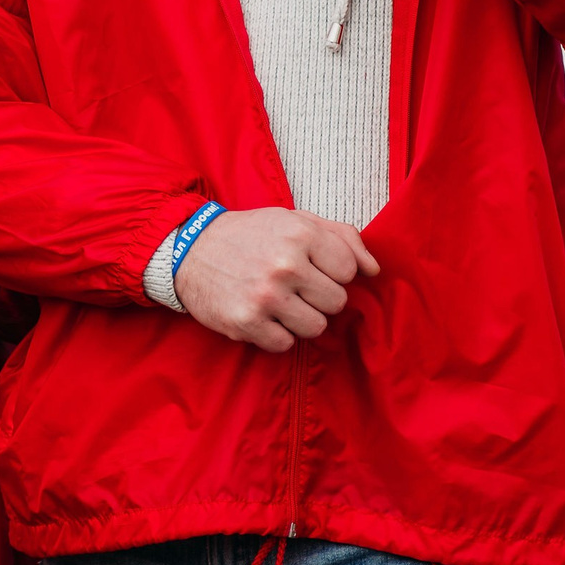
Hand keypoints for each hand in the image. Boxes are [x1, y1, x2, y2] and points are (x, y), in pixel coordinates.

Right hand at [172, 206, 379, 352]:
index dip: (332, 271)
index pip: (349, 270)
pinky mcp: (247, 323)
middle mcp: (285, 265)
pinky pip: (286, 345)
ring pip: (316, 327)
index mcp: (300, 233)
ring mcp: (266, 297)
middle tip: (294, 285)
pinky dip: (276, 334)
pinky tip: (261, 315)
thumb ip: (342, 237)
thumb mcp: (295, 220)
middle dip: (319, 296)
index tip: (311, 267)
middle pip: (337, 302)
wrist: (190, 250)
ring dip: (300, 318)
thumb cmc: (250, 235)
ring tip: (279, 301)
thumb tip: (374, 270)